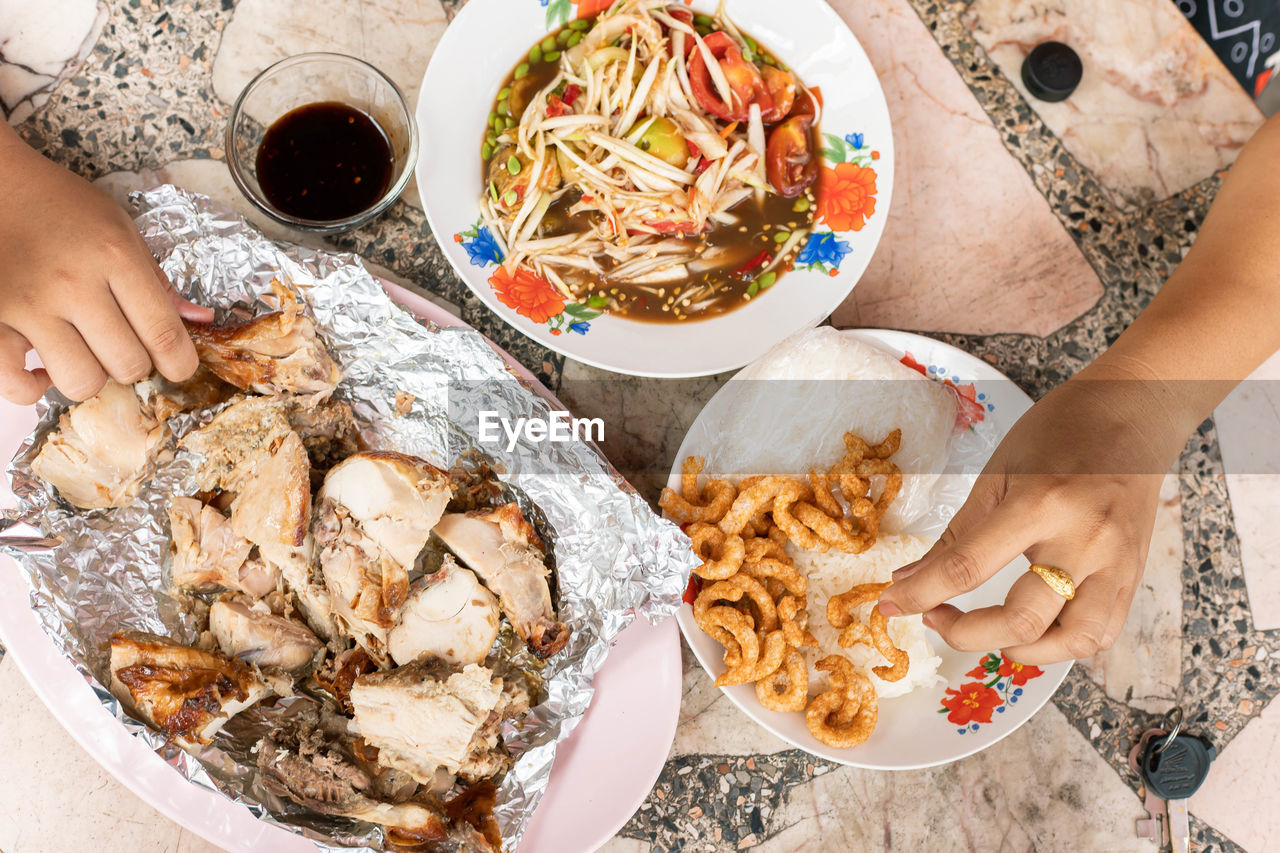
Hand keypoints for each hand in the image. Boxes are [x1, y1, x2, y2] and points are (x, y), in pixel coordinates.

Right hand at [0, 126, 211, 404]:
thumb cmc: (60, 206)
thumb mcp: (120, 229)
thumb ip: (158, 280)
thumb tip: (200, 321)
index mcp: (114, 257)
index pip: (163, 333)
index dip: (180, 363)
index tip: (178, 366)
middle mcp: (73, 284)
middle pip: (128, 365)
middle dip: (134, 363)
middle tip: (121, 343)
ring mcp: (29, 306)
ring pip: (81, 382)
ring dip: (90, 375)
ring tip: (83, 350)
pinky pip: (16, 386)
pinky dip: (33, 387)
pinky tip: (42, 366)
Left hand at [877, 375, 1187, 664]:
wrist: (1132, 412)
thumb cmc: (1059, 433)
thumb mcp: (996, 474)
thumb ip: (957, 535)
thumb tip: (909, 579)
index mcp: (1040, 504)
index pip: (968, 568)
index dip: (921, 595)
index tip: (891, 605)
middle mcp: (1084, 541)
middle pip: (1021, 620)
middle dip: (965, 634)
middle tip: (936, 618)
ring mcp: (1117, 563)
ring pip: (1071, 642)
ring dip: (1021, 651)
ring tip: (989, 633)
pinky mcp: (1135, 575)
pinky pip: (1102, 632)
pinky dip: (1063, 644)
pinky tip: (1033, 630)